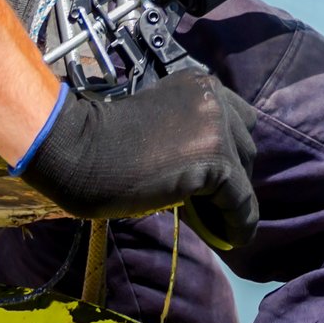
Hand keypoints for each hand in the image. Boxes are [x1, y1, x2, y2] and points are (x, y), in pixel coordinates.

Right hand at [14, 72, 259, 247]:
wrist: (78, 150)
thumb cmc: (102, 142)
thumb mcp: (157, 125)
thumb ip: (188, 134)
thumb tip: (213, 177)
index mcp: (199, 84)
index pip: (235, 119)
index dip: (229, 152)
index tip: (217, 183)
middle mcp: (214, 97)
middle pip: (245, 143)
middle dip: (231, 174)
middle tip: (211, 204)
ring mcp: (218, 125)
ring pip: (245, 172)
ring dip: (231, 198)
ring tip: (215, 223)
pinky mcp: (216, 159)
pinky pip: (241, 199)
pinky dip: (240, 222)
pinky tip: (234, 238)